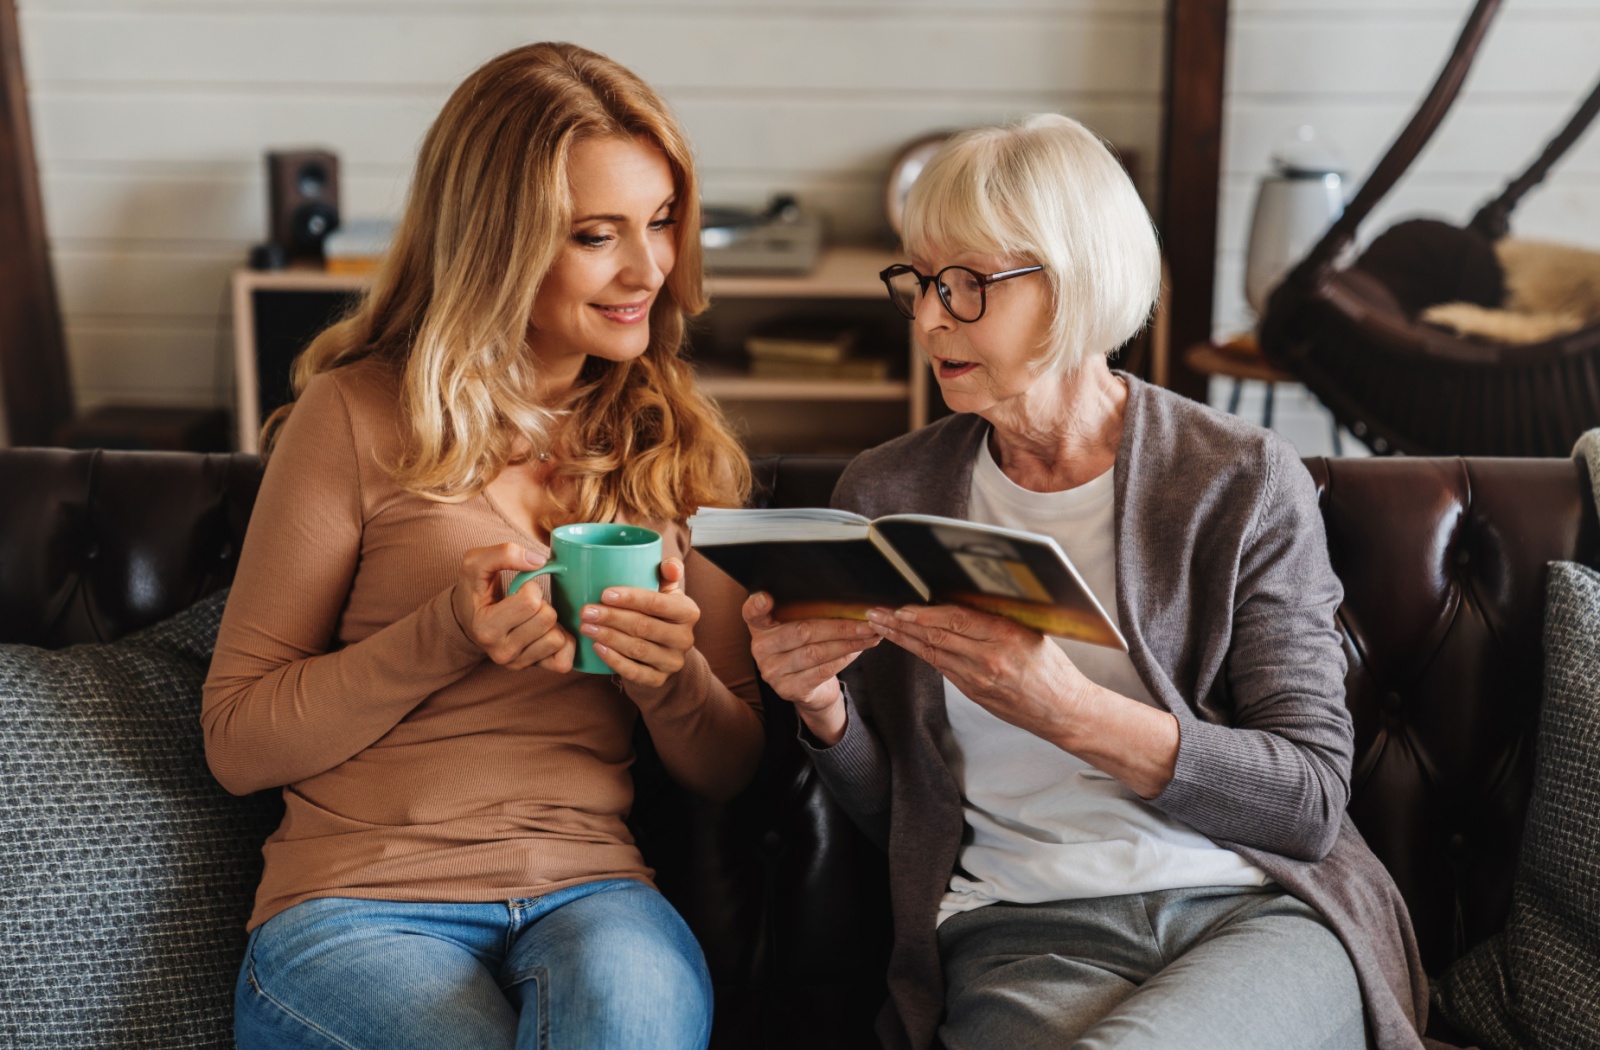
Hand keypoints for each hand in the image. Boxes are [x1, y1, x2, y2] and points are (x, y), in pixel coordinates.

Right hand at [451, 543, 574, 671]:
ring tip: (533, 618)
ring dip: (551, 623)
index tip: (518, 590)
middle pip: (547, 618)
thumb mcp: (477, 562)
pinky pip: (564, 660)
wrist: (470, 619)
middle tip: (527, 605)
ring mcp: (517, 664)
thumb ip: (504, 553)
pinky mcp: (533, 669)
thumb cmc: (476, 589)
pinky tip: (547, 632)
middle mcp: (500, 652)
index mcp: (485, 627)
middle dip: (542, 604)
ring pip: (558, 638)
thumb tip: (540, 561)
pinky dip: (563, 642)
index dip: (530, 587)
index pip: (530, 601)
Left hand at [579, 557, 698, 687]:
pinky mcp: (658, 680)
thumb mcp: (667, 591)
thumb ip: (667, 572)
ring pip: (637, 649)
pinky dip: (614, 660)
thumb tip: (670, 565)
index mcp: (688, 612)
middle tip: (586, 611)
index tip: (604, 593)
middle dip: (612, 618)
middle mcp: (685, 638)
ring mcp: (672, 661)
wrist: (665, 650)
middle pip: (644, 626)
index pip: (658, 603)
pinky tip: (596, 648)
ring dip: (608, 637)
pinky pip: (634, 672)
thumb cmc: (659, 612)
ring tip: (585, 626)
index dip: (631, 598)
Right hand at [743, 592, 879, 745]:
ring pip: (816, 652)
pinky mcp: (789, 690)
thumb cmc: (806, 649)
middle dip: (839, 625)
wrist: (810, 690)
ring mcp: (773, 672)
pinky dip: (844, 658)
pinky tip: (859, 650)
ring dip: (848, 642)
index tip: (766, 598)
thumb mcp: (800, 628)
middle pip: (802, 632)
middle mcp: (760, 649)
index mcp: (760, 628)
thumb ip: (808, 613)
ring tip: (869, 635)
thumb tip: (847, 600)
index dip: (756, 605)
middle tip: (866, 620)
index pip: (751, 613)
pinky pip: (822, 671)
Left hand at [866, 604, 1088, 741]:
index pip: (957, 619)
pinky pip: (942, 668)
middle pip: (936, 636)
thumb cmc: (1052, 668)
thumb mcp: (1033, 632)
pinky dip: (921, 653)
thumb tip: (966, 596)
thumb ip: (1000, 617)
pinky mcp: (973, 692)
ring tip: (880, 626)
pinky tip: (905, 643)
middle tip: (876, 613)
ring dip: (902, 639)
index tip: (902, 606)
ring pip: (932, 653)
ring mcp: (978, 679)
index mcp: (1006, 636)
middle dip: (901, 624)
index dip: (924, 613)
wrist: (1063, 711)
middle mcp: (988, 658)